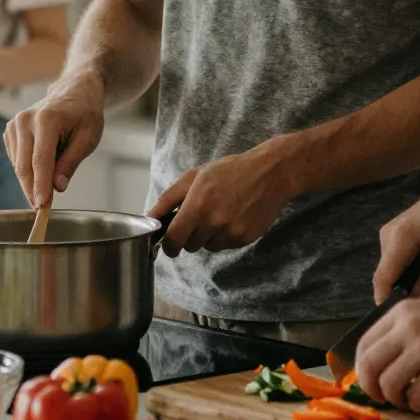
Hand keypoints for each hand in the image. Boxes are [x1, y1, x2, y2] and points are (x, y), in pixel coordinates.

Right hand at [6, 74, 105, 208]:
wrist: (74, 93)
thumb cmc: (85, 115)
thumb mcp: (88, 138)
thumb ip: (71, 162)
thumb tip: (58, 187)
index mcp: (47, 119)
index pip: (40, 160)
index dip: (40, 186)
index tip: (41, 206)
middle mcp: (25, 120)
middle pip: (24, 165)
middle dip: (32, 190)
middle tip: (42, 210)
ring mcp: (14, 125)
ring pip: (18, 165)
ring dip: (31, 182)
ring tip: (49, 186)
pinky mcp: (10, 131)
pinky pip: (16, 159)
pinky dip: (28, 170)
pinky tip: (43, 168)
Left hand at [148, 141, 296, 255]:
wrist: (269, 173)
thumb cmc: (230, 171)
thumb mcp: (194, 177)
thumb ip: (168, 199)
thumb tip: (149, 218)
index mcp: (197, 206)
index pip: (173, 241)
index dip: (169, 245)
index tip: (171, 243)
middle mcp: (213, 222)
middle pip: (190, 246)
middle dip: (191, 235)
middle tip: (202, 216)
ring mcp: (231, 232)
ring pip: (209, 247)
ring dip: (210, 236)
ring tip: (221, 214)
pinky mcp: (245, 238)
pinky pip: (226, 246)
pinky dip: (226, 236)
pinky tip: (234, 217)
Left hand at [354, 291, 419, 412]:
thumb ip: (409, 331)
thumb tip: (389, 360)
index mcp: (404, 312)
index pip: (364, 343)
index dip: (362, 368)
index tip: (370, 380)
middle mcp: (409, 327)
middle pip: (368, 365)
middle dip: (370, 388)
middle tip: (383, 397)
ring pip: (387, 384)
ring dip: (395, 399)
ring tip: (409, 400)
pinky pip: (414, 396)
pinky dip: (417, 405)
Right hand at [372, 166, 419, 304]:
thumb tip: (413, 304)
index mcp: (401, 239)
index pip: (383, 281)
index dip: (386, 303)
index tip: (400, 320)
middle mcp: (389, 234)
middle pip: (385, 277)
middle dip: (400, 294)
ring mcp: (390, 233)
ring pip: (390, 270)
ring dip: (405, 282)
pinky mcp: (396, 233)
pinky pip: (395, 260)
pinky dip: (408, 270)